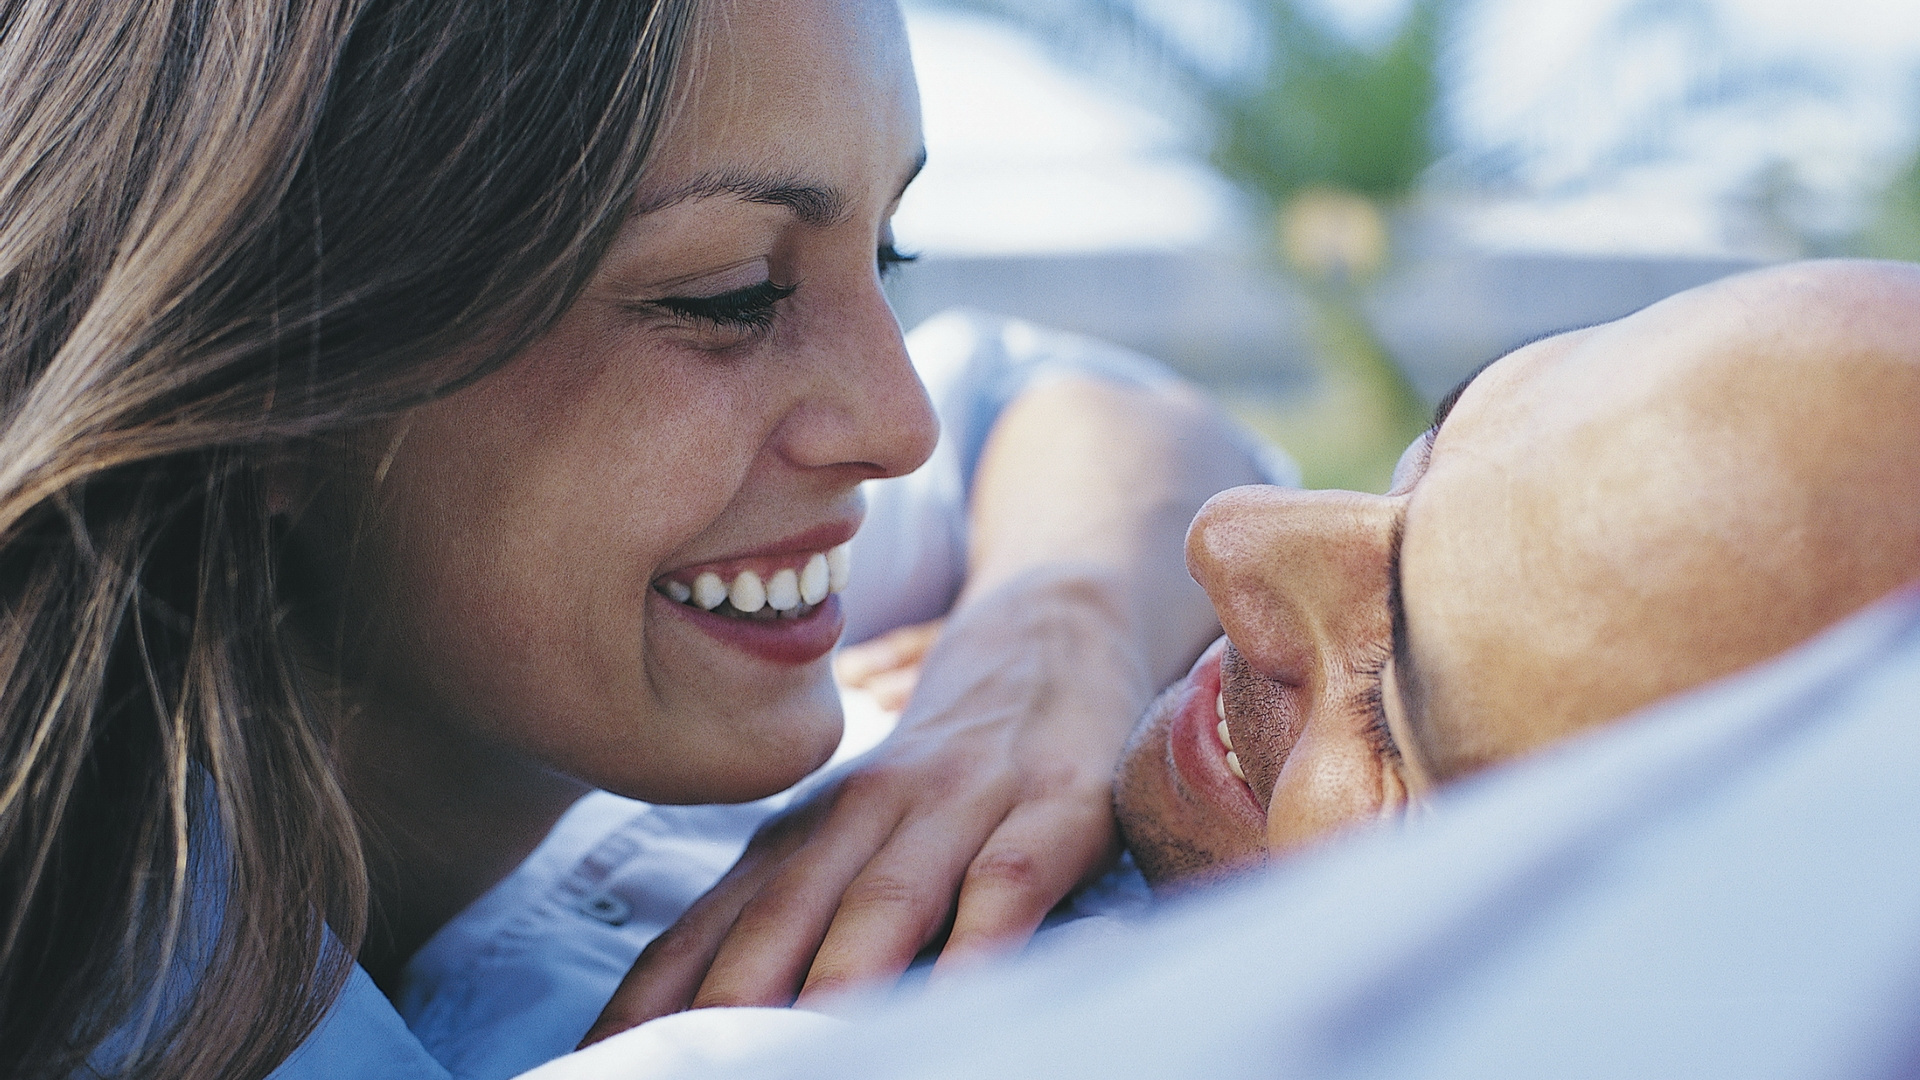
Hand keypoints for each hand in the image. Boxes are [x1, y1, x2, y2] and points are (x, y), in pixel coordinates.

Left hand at [581, 570, 1151, 1043]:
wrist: (1054, 638)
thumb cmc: (937, 777)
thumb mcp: (847, 837)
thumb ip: (779, 921)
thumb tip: (699, 1030)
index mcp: (800, 832)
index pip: (707, 927)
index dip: (650, 999)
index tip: (600, 1059)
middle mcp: (862, 813)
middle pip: (779, 915)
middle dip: (725, 1001)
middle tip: (682, 1066)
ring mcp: (958, 804)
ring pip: (886, 898)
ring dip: (840, 976)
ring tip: (803, 1048)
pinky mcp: (1052, 806)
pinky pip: (1009, 882)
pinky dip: (981, 941)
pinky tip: (961, 999)